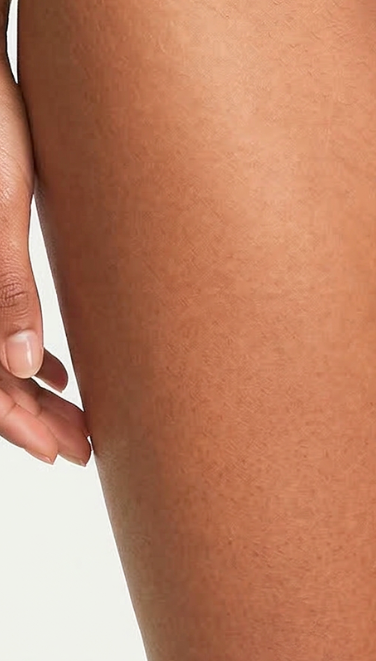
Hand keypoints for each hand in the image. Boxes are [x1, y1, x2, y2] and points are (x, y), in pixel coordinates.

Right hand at [0, 65, 89, 465]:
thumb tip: (21, 368)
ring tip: (76, 416)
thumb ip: (6, 288)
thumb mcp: (4, 207)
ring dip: (26, 388)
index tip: (64, 454)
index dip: (19, 425)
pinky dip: (16, 346)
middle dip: (30, 418)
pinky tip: (51, 365)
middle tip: (83, 447)